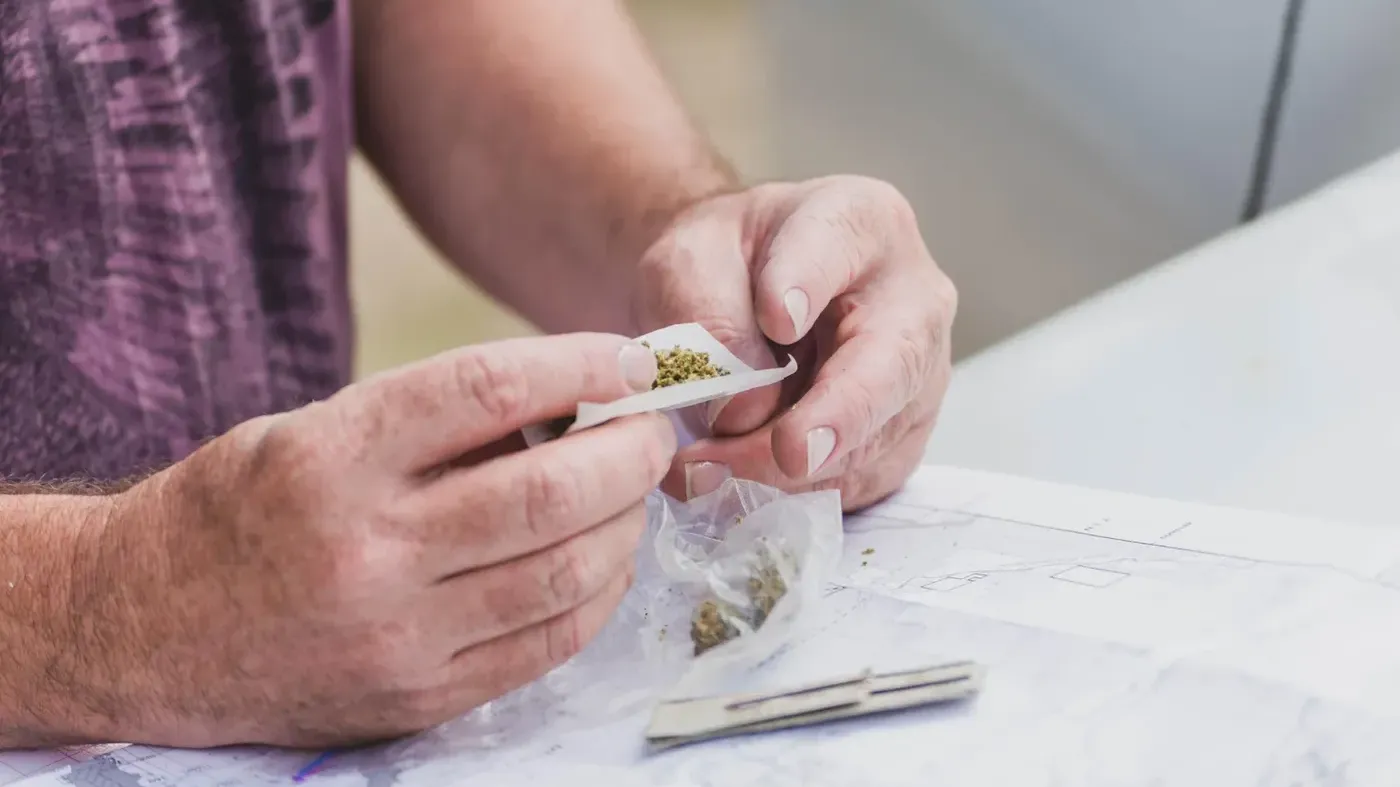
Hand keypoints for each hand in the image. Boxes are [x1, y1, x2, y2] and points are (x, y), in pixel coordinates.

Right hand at [84, 334, 673, 747]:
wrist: (140, 629)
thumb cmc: (236, 510)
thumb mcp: (313, 431)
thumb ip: (433, 422)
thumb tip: (571, 400)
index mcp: (332, 459)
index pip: (489, 390)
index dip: (579, 363)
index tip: (628, 357)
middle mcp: (366, 550)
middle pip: (549, 491)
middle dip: (630, 450)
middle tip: (652, 429)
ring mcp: (396, 635)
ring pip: (565, 573)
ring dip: (625, 523)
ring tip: (633, 492)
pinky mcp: (418, 695)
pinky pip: (546, 643)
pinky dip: (598, 594)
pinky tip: (605, 560)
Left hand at [634, 176, 955, 509]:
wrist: (736, 299)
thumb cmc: (721, 268)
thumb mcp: (688, 263)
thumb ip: (709, 316)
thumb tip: (745, 406)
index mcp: (859, 222)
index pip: (838, 249)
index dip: (807, 284)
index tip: (776, 317)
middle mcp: (911, 297)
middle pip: (893, 360)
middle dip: (840, 413)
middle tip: (790, 452)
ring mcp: (918, 374)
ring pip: (877, 435)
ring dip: (793, 469)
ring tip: (710, 467)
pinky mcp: (899, 436)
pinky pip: (863, 479)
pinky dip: (801, 494)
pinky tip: (741, 485)